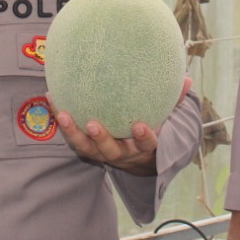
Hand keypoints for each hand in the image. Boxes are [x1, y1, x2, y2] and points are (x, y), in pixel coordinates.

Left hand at [55, 77, 193, 176]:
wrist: (135, 159)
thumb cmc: (148, 130)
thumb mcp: (163, 118)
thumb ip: (173, 101)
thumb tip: (188, 79)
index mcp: (143, 146)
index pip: (146, 144)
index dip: (142, 137)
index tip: (139, 125)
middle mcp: (121, 152)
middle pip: (110, 151)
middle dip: (101, 138)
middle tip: (92, 123)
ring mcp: (101, 152)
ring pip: (85, 147)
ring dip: (72, 132)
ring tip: (62, 114)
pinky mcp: (86, 147)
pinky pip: (71, 136)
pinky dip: (61, 120)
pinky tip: (51, 97)